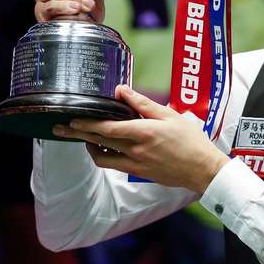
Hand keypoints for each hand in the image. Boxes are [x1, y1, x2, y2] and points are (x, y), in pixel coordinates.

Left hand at [52, 85, 229, 193]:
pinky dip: (105, 155)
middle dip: (77, 134)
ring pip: (102, 157)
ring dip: (89, 147)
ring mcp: (136, 164)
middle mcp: (135, 150)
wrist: (203, 169)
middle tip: (60, 129)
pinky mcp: (139, 173)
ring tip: (82, 138)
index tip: (71, 119)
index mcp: (143, 132)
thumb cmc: (190, 140)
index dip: (86, 124)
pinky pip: (114, 165)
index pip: (106, 128)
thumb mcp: (169, 115)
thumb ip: (142, 103)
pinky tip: (104, 148)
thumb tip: (121, 90)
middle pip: (98, 142)